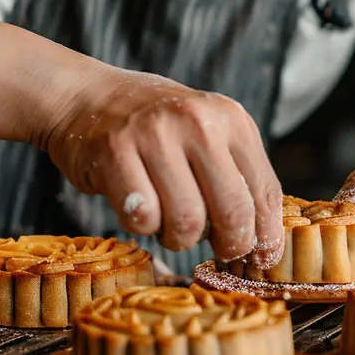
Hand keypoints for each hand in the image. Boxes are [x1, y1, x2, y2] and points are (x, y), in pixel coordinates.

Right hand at [42, 65, 283, 266]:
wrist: (88, 96)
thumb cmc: (155, 126)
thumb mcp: (208, 132)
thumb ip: (235, 173)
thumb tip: (263, 242)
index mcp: (230, 118)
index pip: (265, 192)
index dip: (264, 237)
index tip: (258, 259)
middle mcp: (197, 121)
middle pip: (232, 213)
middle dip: (228, 246)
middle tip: (214, 249)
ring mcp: (155, 135)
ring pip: (187, 222)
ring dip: (178, 237)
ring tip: (168, 218)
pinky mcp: (115, 153)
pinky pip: (143, 219)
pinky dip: (142, 227)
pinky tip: (138, 206)